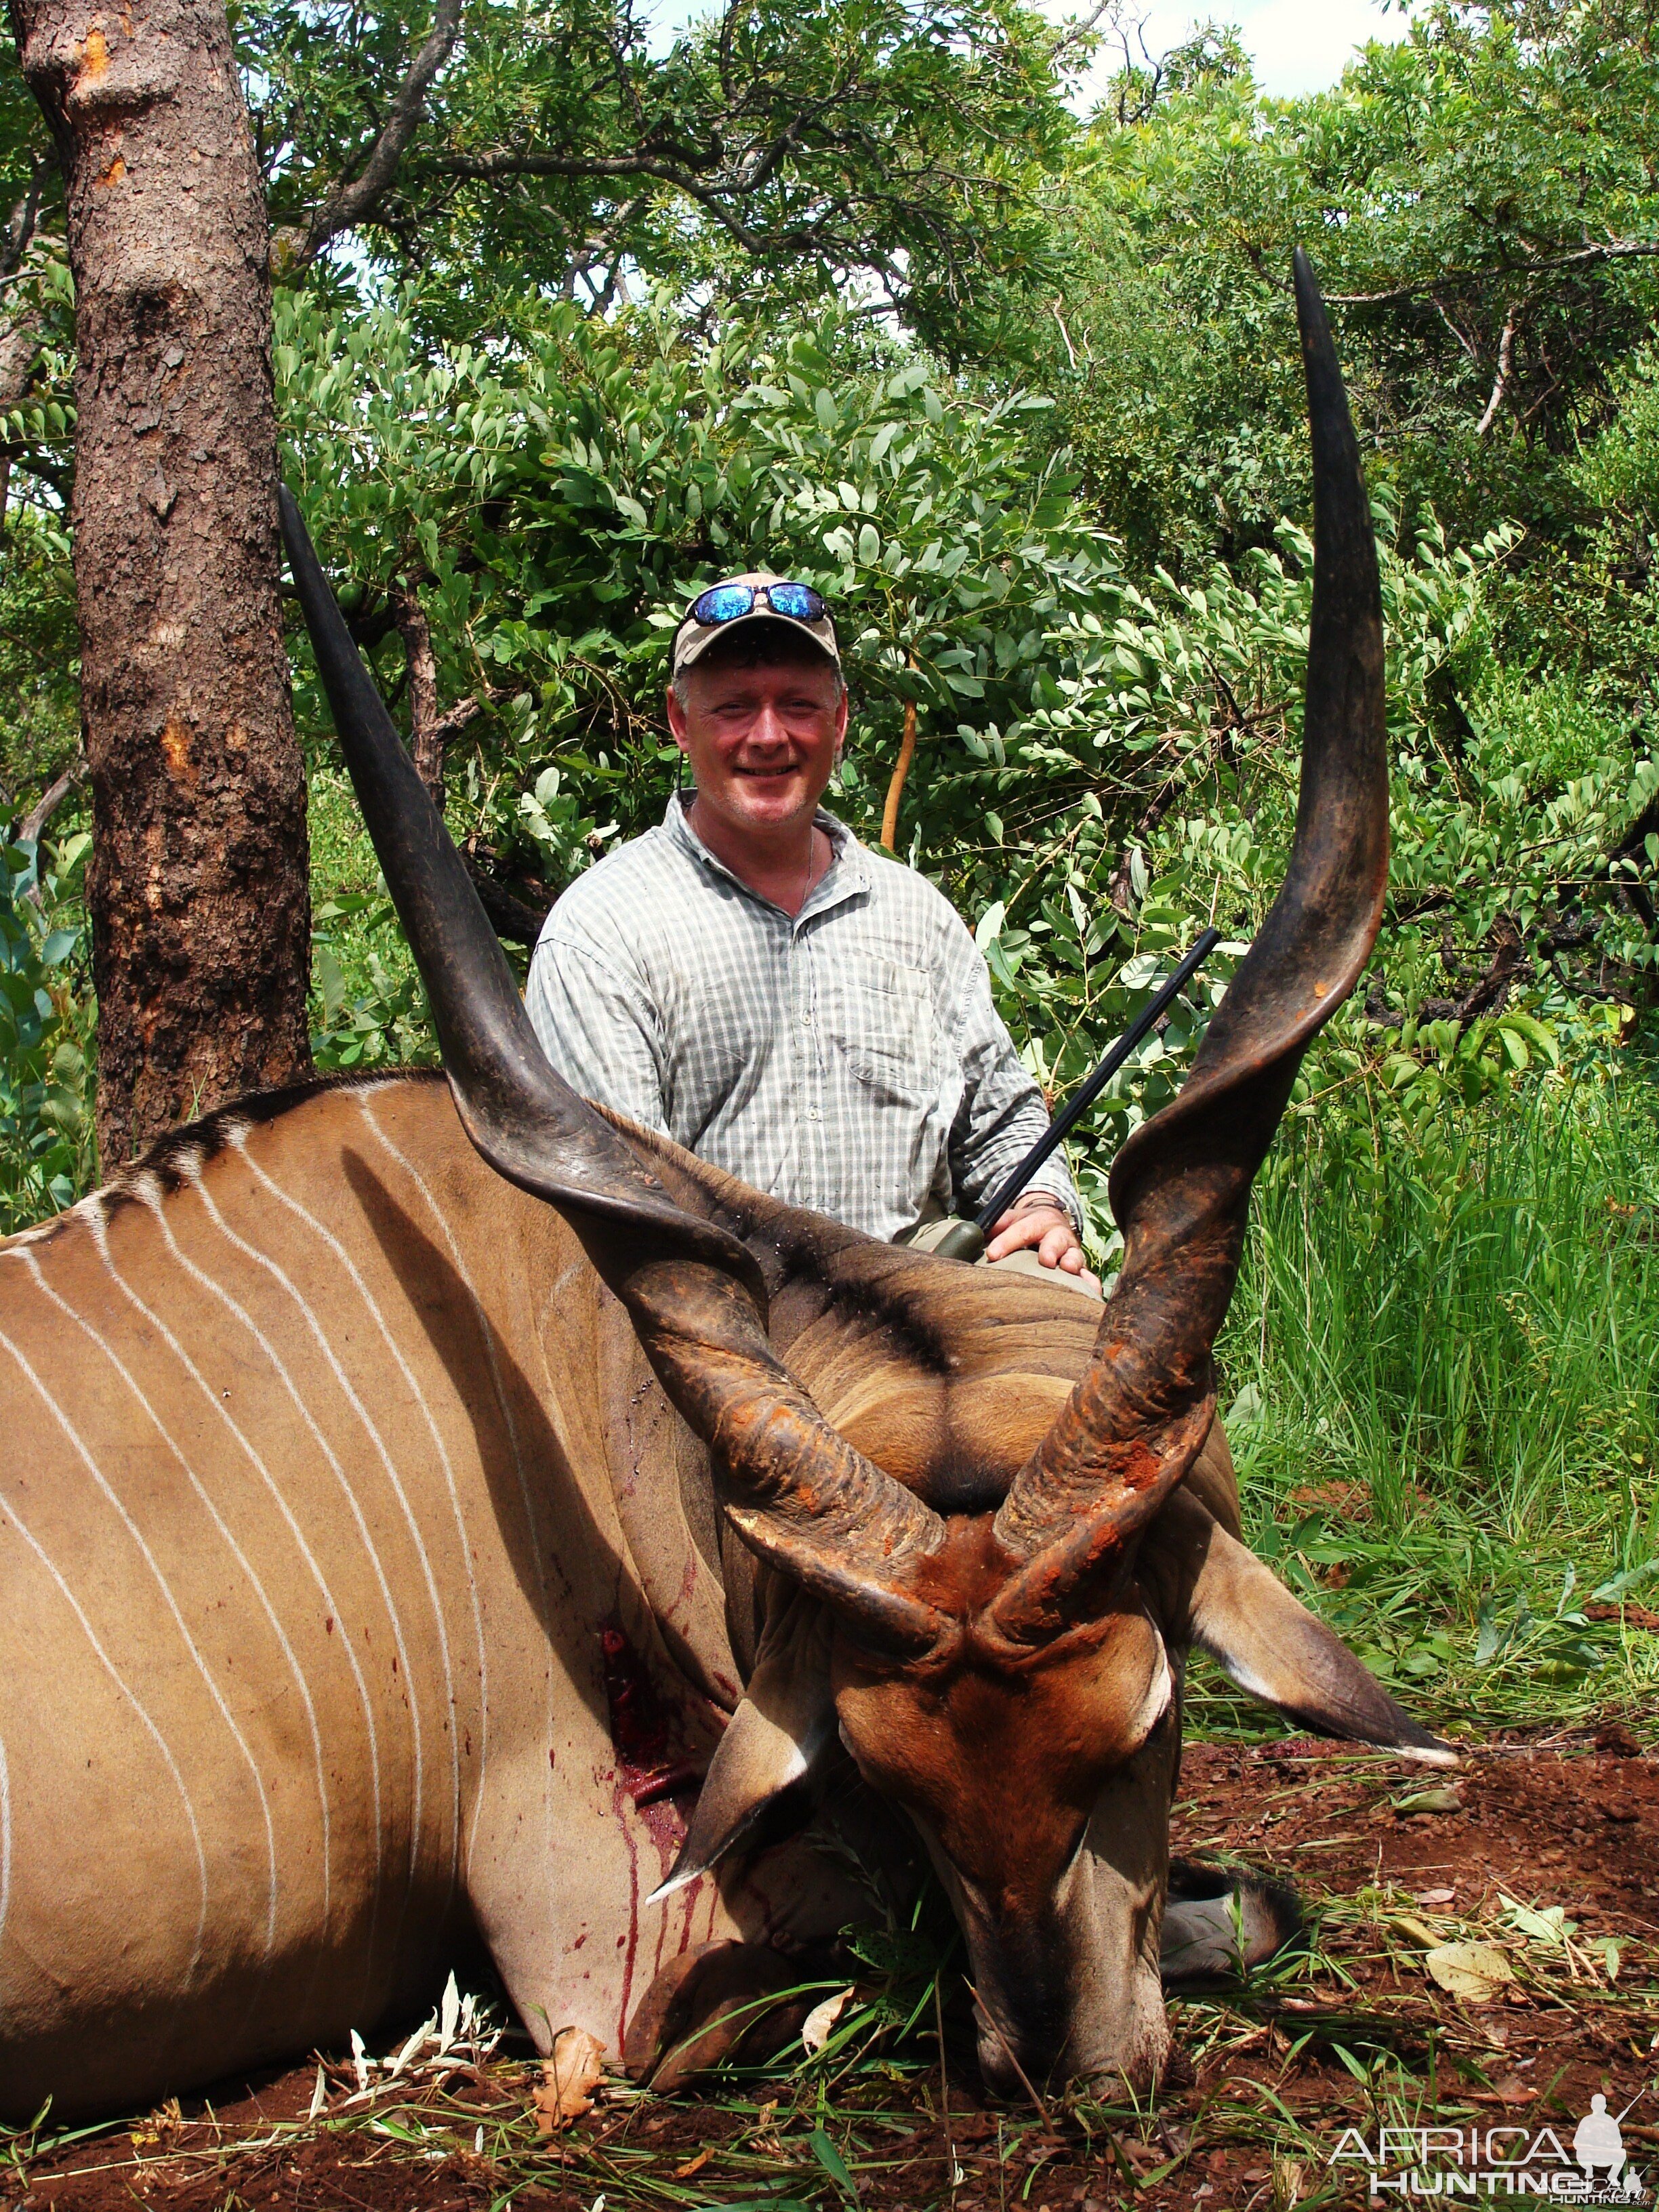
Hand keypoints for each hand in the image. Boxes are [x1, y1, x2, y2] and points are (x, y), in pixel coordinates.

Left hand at [984, 1199, 1098, 1293]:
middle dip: (1050, 1249)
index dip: (1007, 1241)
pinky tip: (1091, 1289)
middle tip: (1045, 1259)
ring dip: (1072, 1262)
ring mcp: (1069, 1251)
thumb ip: (992, 1227)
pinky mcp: (1078, 1267)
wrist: (1051, 1219)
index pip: (1021, 1230)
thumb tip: (965, 1238)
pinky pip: (1086, 1274)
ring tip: (1068, 1269)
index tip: (993, 1254)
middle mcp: (1056, 1235)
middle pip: (1055, 1241)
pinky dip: (1089, 1281)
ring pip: (1073, 1255)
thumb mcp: (1009, 1219)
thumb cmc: (1025, 1224)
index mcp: (1037, 1221)